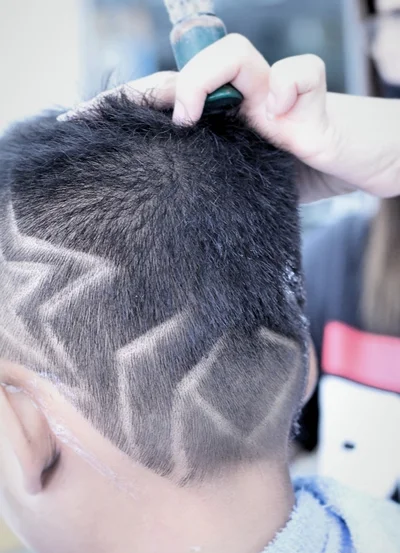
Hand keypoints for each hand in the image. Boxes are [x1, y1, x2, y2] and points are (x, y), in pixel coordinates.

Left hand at [61, 35, 399, 199]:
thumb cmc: (301, 178)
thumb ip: (211, 186)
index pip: (168, 103)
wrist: (356, 166)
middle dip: (143, 90)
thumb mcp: (245, 187)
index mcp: (224, 125)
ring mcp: (276, 97)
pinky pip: (303, 74)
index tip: (81, 127)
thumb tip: (162, 216)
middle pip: (186, 71)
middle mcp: (244, 103)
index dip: (125, 109)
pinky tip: (283, 114)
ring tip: (191, 115)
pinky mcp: (313, 101)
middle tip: (107, 113)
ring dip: (205, 75)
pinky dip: (294, 85)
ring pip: (235, 53)